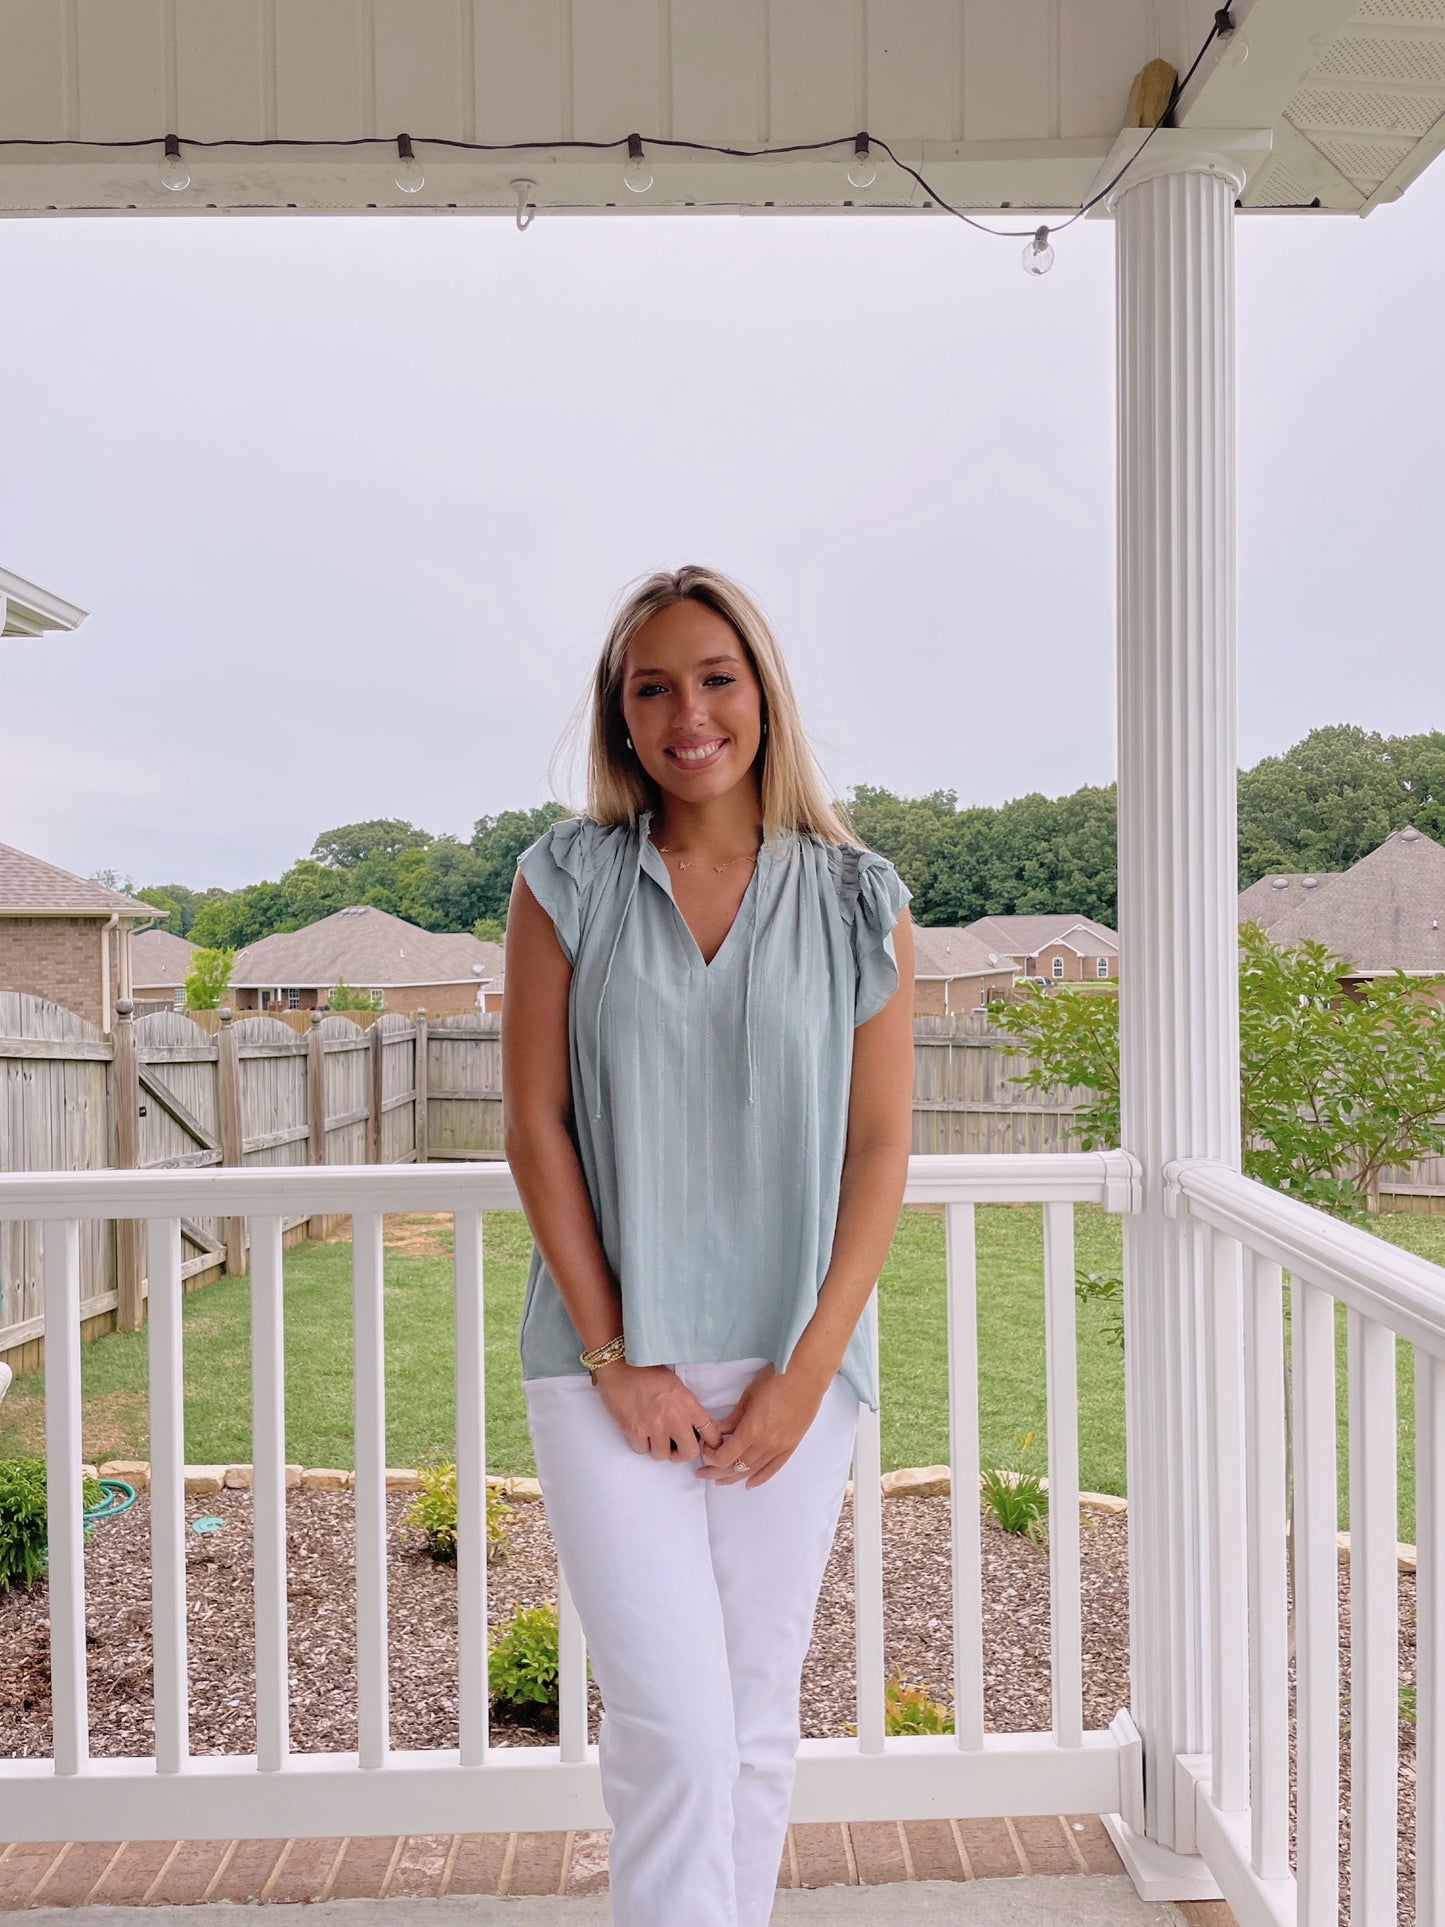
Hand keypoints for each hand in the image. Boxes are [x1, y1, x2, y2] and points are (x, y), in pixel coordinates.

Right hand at [595, 1361, 726, 1463]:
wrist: (620, 1366)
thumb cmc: (647, 1371)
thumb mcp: (676, 1384)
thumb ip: (687, 1406)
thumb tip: (692, 1426)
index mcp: (688, 1403)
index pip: (710, 1431)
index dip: (712, 1443)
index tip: (709, 1447)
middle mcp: (674, 1417)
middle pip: (688, 1452)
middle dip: (682, 1453)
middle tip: (676, 1447)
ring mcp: (654, 1426)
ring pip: (662, 1455)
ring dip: (658, 1448)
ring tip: (654, 1435)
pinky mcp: (635, 1430)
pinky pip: (642, 1450)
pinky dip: (641, 1444)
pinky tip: (639, 1430)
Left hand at [694, 1363, 828, 1489]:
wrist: (806, 1376)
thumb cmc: (775, 1380)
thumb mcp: (747, 1398)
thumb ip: (731, 1420)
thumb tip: (717, 1433)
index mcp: (751, 1431)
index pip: (725, 1456)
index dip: (711, 1457)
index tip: (706, 1449)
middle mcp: (765, 1445)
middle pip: (736, 1467)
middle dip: (716, 1472)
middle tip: (703, 1472)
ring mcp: (779, 1448)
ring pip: (752, 1471)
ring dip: (733, 1477)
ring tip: (719, 1480)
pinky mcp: (790, 1447)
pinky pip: (773, 1469)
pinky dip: (759, 1478)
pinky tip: (748, 1484)